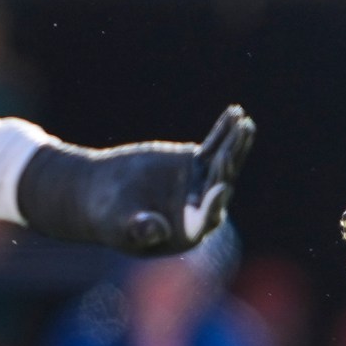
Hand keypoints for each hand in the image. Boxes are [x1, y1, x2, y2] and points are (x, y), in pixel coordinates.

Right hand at [14, 105, 254, 255]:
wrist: (100, 195)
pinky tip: (235, 114)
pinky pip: (213, 146)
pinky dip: (223, 130)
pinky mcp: (195, 164)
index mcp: (192, 230)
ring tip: (245, 123)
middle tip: (233, 146)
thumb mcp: (121, 227)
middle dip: (228, 165)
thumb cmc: (110, 218)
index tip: (221, 188)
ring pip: (223, 163)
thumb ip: (140, 230)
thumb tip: (157, 229)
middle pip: (221, 184)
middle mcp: (204, 206)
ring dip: (234, 143)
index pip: (208, 216)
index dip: (214, 202)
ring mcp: (202, 183)